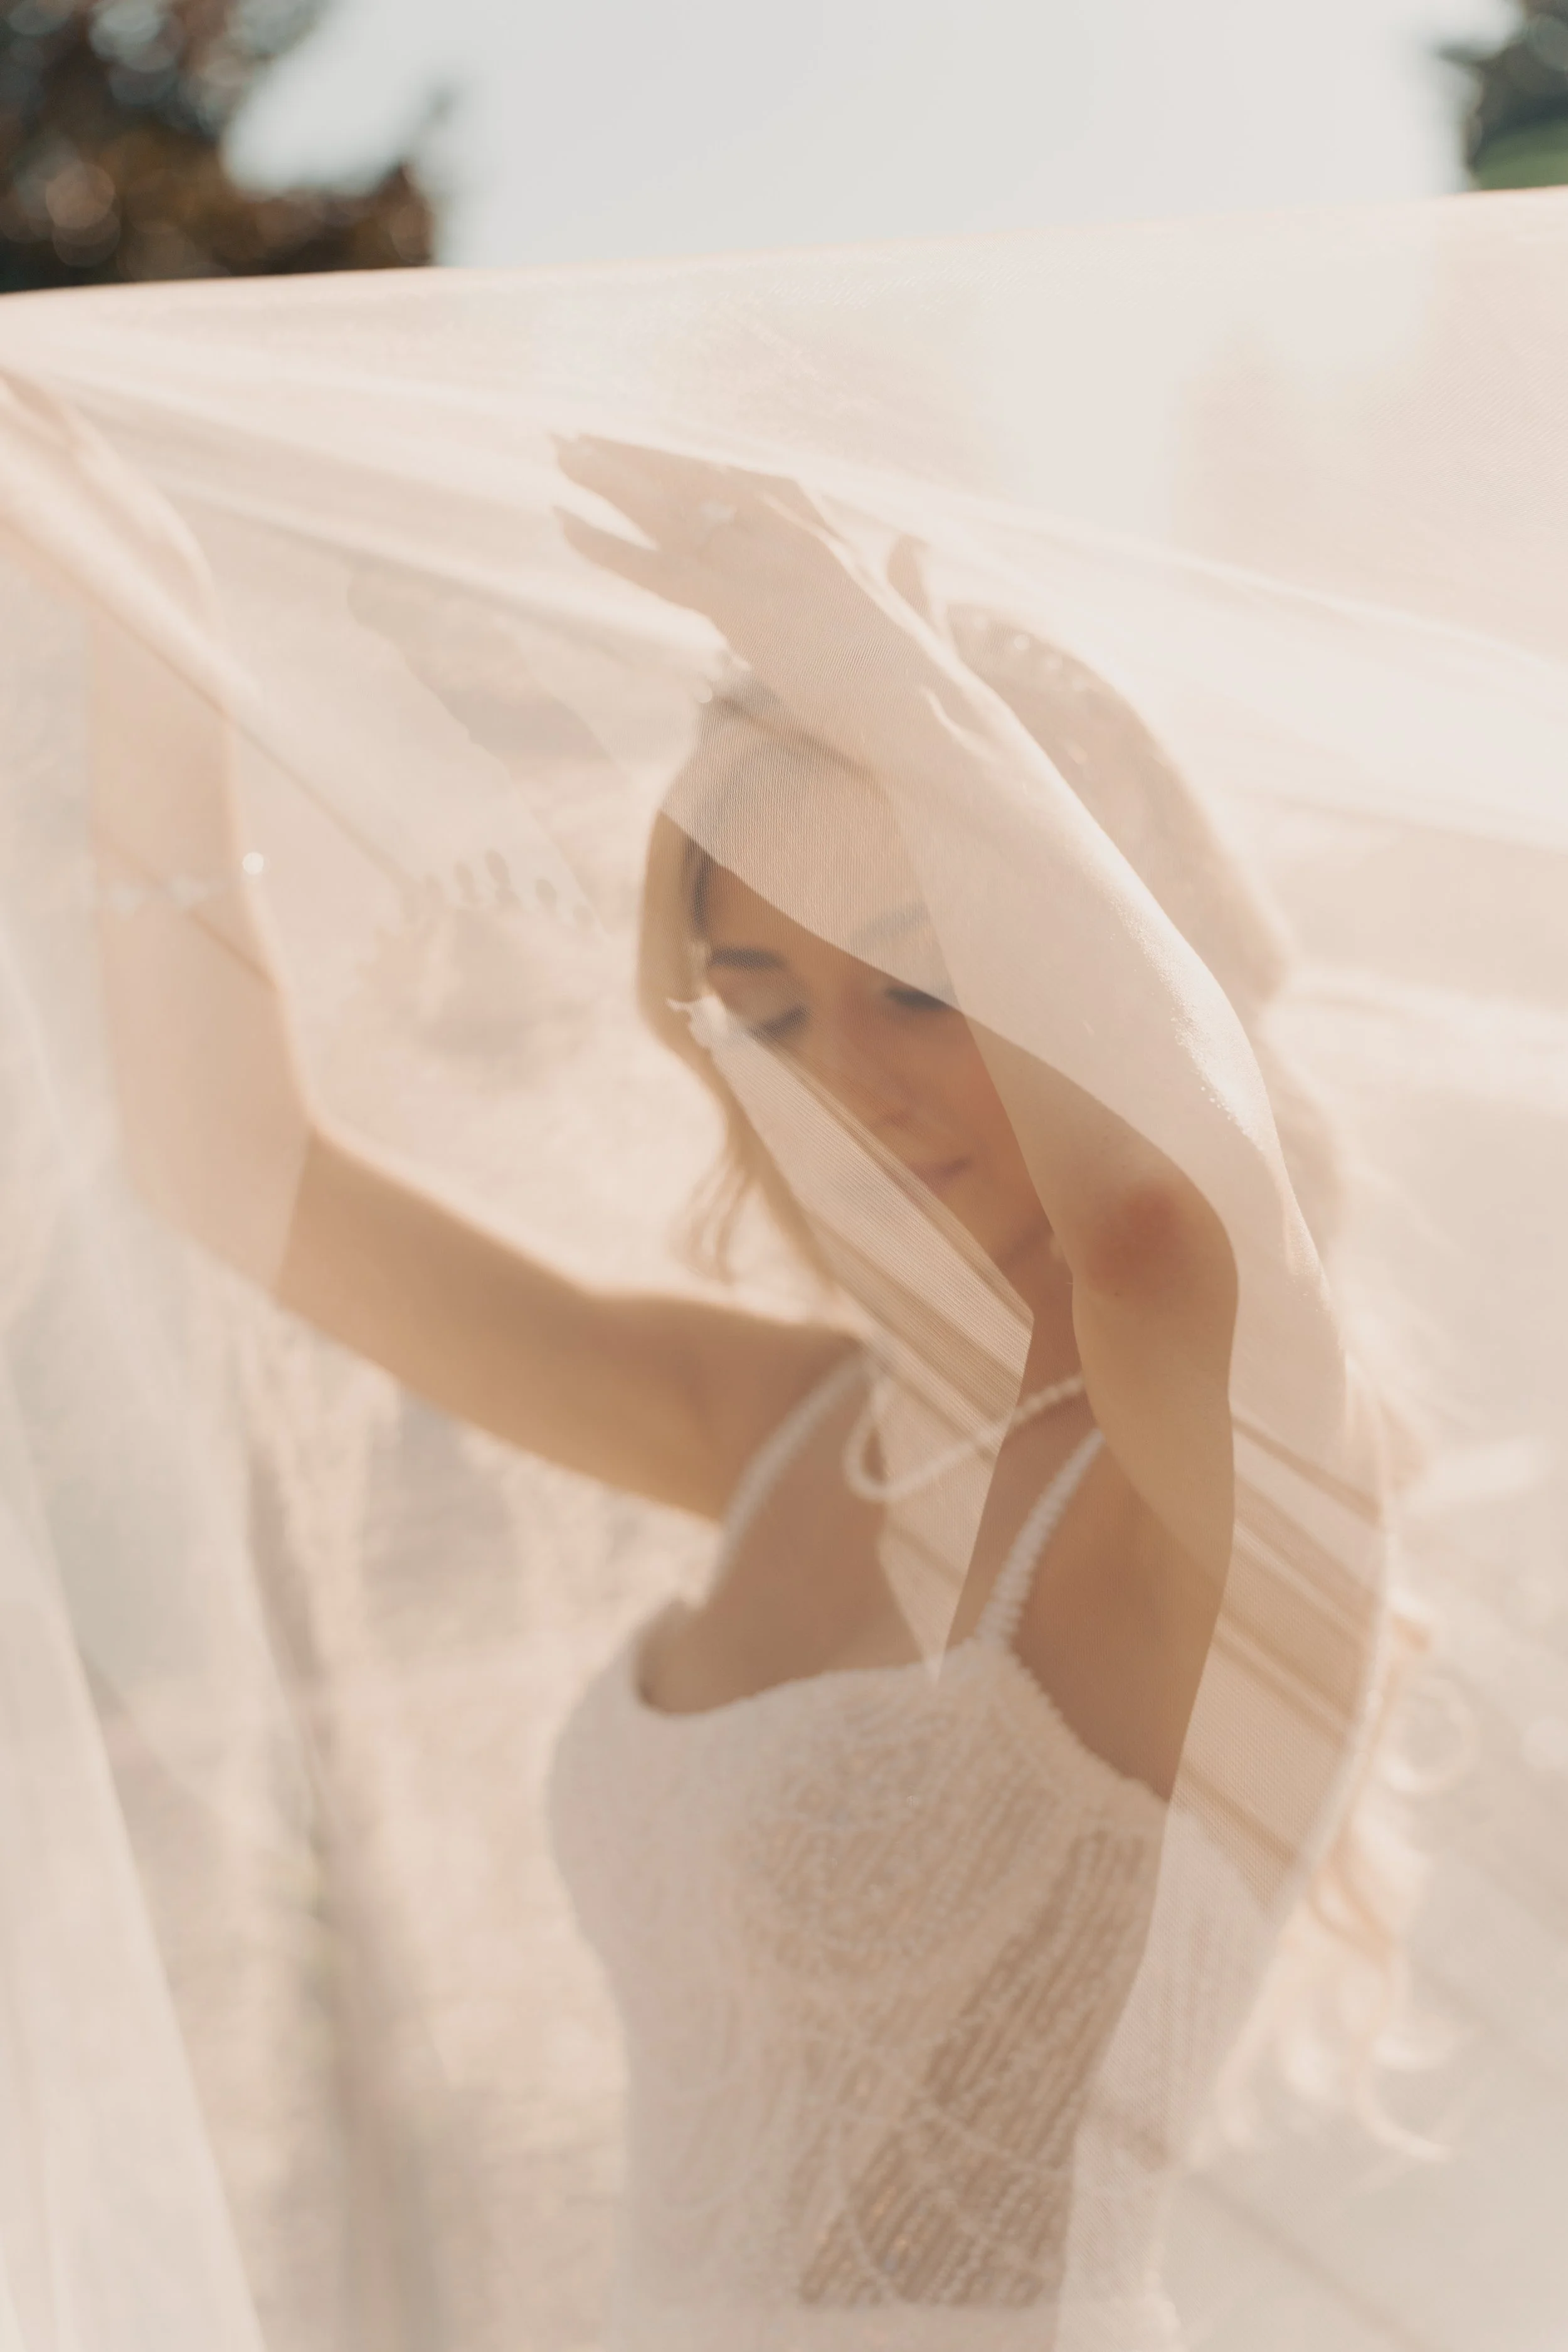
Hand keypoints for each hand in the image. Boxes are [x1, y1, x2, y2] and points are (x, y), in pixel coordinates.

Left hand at [553, 437, 991, 776]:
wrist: (931, 718)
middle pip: (703, 480)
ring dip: (612, 479)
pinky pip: (661, 569)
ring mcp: (769, 570)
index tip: (659, 447)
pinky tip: (567, 524)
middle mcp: (797, 538)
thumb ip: (912, 577)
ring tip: (559, 449)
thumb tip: (919, 546)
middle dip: (643, 455)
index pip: (754, 481)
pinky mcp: (746, 611)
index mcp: (832, 540)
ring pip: (674, 512)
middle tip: (585, 432)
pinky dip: (610, 547)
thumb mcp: (921, 616)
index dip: (699, 464)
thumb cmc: (929, 686)